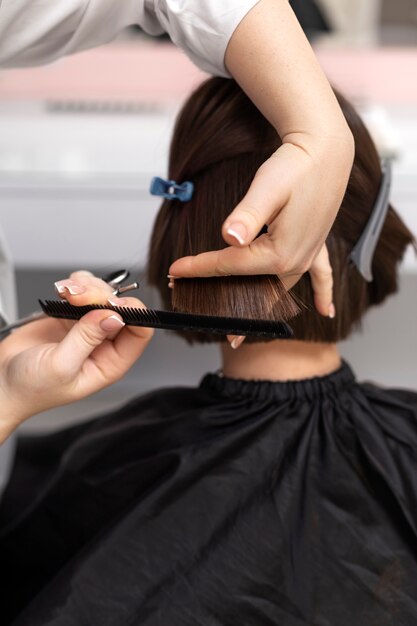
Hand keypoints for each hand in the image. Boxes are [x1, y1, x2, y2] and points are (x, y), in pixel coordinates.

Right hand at [0, 271, 152, 441]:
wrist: (1, 382)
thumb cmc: (31, 388)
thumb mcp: (61, 366)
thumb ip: (87, 338)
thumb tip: (114, 316)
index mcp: (111, 363)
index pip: (140, 332)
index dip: (132, 313)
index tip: (112, 303)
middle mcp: (104, 344)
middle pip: (122, 307)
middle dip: (103, 295)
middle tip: (80, 296)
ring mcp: (87, 327)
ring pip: (103, 295)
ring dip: (88, 286)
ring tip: (67, 292)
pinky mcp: (70, 315)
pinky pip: (83, 290)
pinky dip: (75, 284)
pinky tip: (62, 291)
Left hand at [169, 139, 348, 317]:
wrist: (325, 149)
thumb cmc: (294, 165)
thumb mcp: (267, 187)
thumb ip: (247, 215)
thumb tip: (229, 237)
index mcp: (280, 252)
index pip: (230, 265)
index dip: (199, 268)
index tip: (173, 270)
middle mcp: (297, 261)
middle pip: (251, 285)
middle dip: (220, 294)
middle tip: (194, 306)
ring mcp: (309, 256)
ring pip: (278, 290)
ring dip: (259, 307)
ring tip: (239, 332)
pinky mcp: (316, 246)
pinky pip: (321, 277)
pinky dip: (323, 294)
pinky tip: (326, 311)